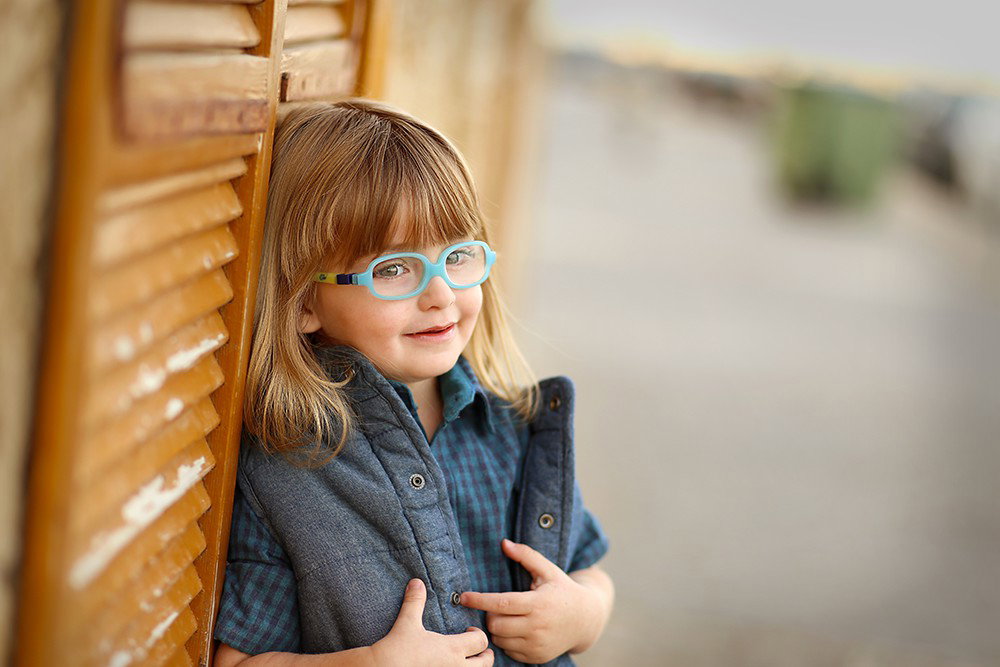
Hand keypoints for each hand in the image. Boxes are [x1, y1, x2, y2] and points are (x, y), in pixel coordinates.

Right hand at [371, 579, 492, 665]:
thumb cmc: (397, 648)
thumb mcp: (407, 622)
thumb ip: (415, 601)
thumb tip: (416, 582)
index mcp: (453, 649)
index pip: (481, 641)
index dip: (478, 634)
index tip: (469, 630)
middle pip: (486, 663)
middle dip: (485, 655)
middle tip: (477, 649)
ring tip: (466, 661)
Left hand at [459, 540, 608, 663]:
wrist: (586, 619)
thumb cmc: (562, 590)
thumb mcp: (548, 570)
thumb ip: (526, 555)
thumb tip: (504, 543)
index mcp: (538, 603)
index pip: (501, 603)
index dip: (479, 600)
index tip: (463, 597)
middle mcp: (537, 627)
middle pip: (496, 624)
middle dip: (489, 614)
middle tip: (496, 606)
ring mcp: (537, 645)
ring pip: (499, 639)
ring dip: (496, 628)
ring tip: (507, 617)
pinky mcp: (536, 657)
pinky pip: (508, 651)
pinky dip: (506, 640)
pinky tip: (516, 629)